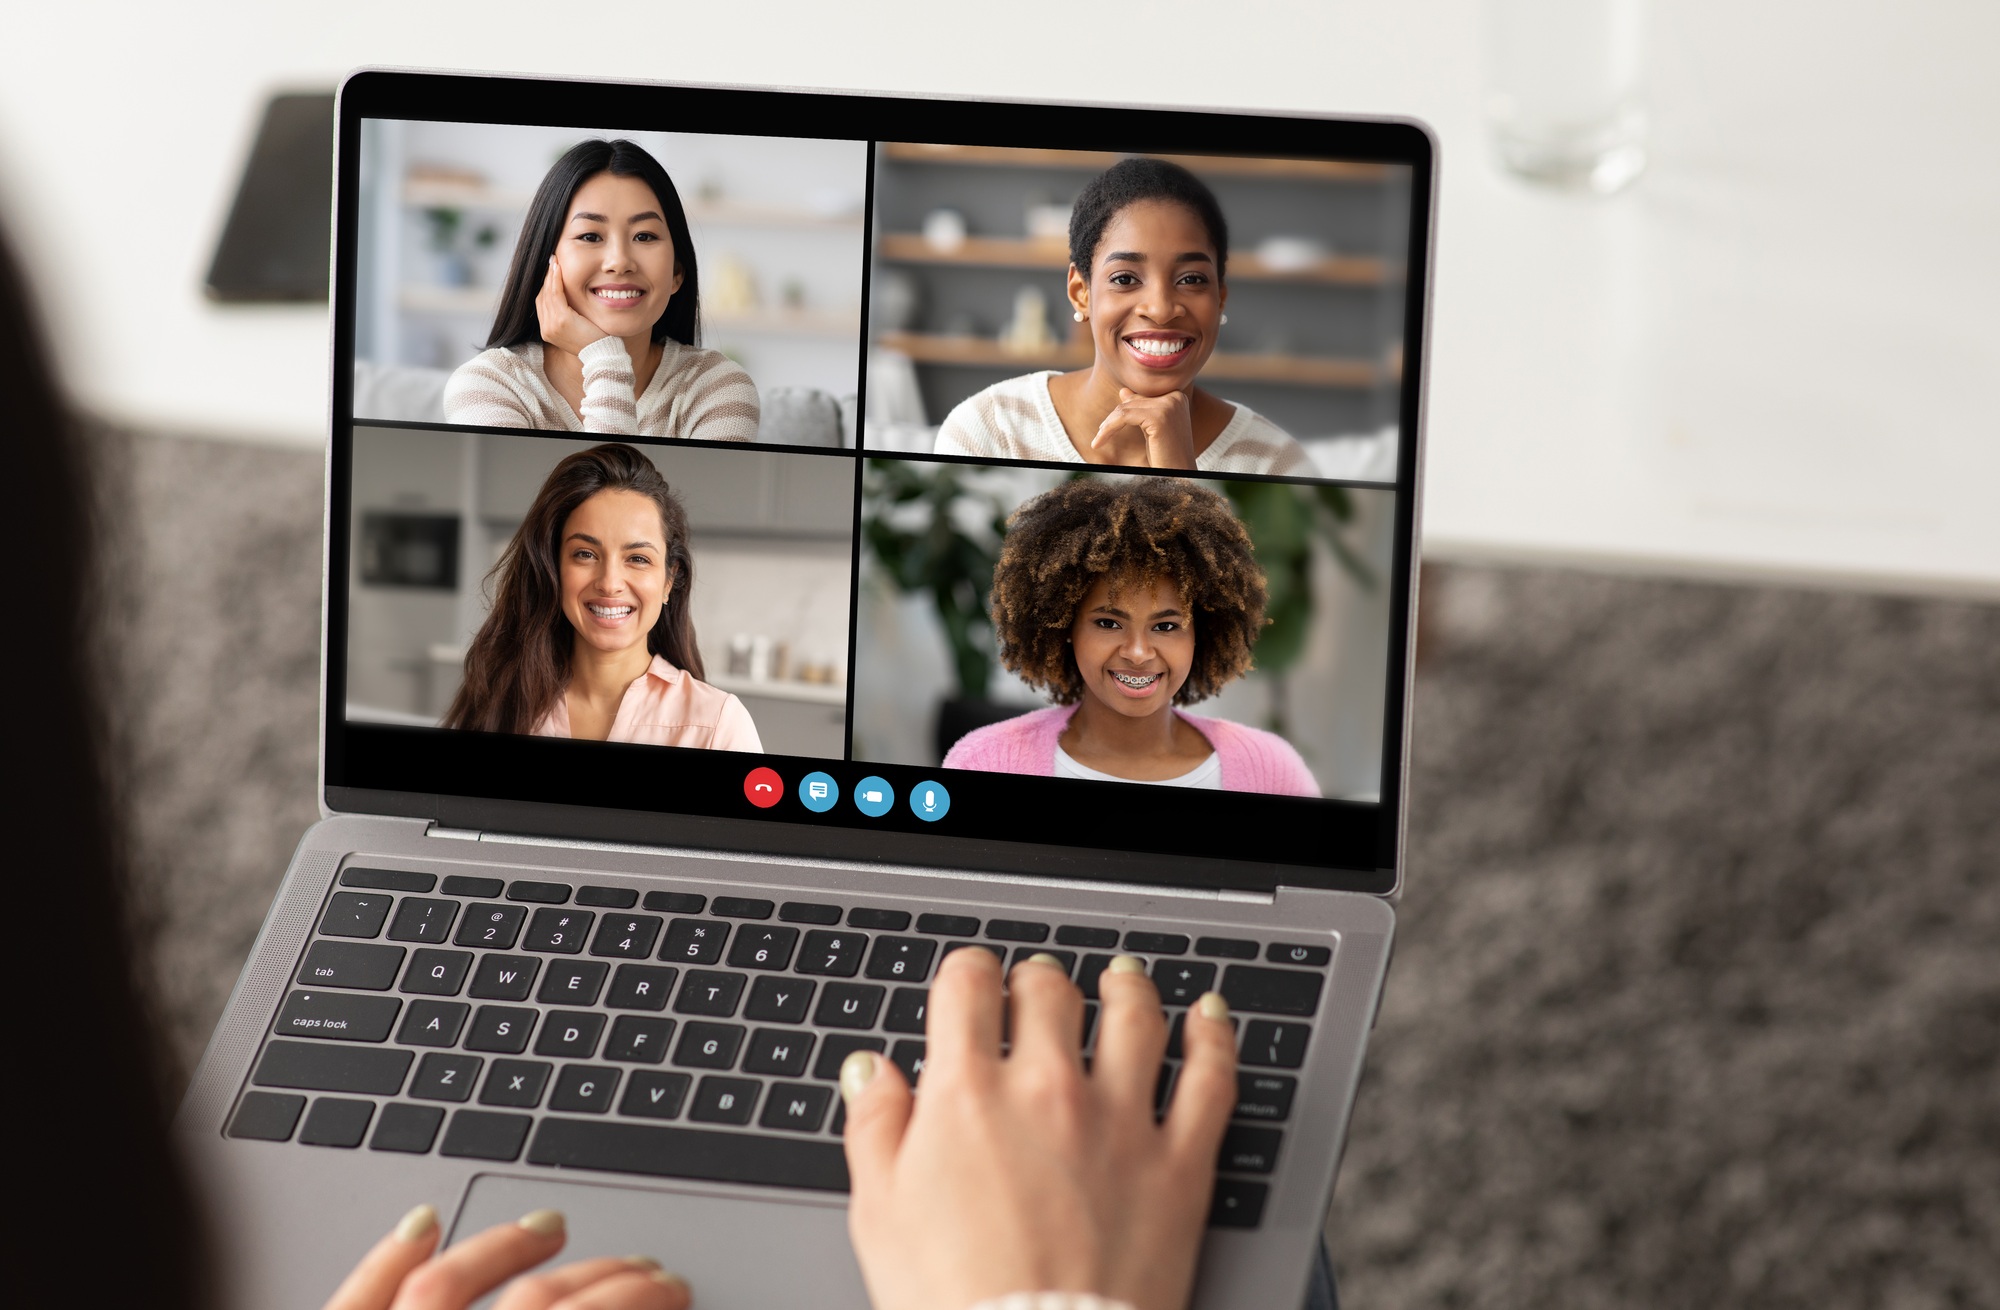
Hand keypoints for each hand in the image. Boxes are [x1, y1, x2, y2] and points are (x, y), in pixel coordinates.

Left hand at [323, 1206, 689, 1309]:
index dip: (638, 1299)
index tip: (673, 1289)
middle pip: (533, 1301)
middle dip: (601, 1278)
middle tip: (645, 1270)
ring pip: (444, 1286)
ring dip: (504, 1249)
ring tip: (549, 1226)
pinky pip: (355, 1302)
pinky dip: (387, 1258)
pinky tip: (422, 1223)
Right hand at [536, 256, 610, 357]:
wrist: (602, 354)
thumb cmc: (596, 341)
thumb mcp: (578, 328)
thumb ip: (569, 316)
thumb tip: (570, 301)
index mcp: (548, 331)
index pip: (542, 304)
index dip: (546, 286)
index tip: (552, 272)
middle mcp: (546, 329)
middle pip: (542, 296)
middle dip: (547, 278)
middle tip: (552, 261)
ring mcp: (552, 325)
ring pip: (547, 293)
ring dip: (551, 275)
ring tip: (555, 261)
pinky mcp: (561, 320)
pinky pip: (555, 294)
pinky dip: (556, 280)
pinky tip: (559, 269)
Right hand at [842, 949, 1237, 1309]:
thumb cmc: (953, 1301)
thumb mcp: (881, 1214)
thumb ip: (875, 1127)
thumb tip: (870, 1071)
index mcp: (968, 1095)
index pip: (968, 987)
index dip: (967, 973)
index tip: (971, 981)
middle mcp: (1047, 1090)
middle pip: (1050, 993)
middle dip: (1038, 980)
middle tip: (1038, 987)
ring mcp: (1121, 1122)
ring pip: (1134, 1016)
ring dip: (1125, 988)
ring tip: (1120, 980)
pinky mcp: (1179, 1163)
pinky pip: (1210, 1078)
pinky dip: (1213, 1036)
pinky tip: (1209, 1017)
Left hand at [1089, 388, 1198, 469]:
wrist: (1179, 477)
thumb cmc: (1166, 458)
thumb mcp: (1151, 430)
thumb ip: (1141, 409)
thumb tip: (1123, 391)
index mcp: (1177, 397)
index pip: (1141, 397)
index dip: (1123, 411)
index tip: (1106, 426)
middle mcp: (1176, 397)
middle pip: (1132, 401)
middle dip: (1113, 418)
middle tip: (1100, 434)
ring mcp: (1169, 405)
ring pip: (1125, 408)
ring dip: (1108, 425)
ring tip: (1098, 441)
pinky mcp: (1159, 417)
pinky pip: (1124, 417)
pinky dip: (1108, 429)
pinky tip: (1099, 442)